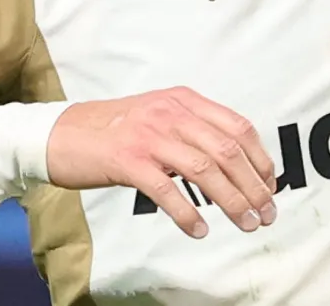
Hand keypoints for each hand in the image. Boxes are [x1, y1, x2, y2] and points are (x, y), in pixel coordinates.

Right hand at [47, 87, 276, 238]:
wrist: (59, 133)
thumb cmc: (114, 130)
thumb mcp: (161, 116)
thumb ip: (195, 129)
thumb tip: (235, 161)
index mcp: (185, 100)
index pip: (238, 128)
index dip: (260, 159)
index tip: (270, 185)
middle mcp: (172, 113)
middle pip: (227, 151)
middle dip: (253, 186)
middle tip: (267, 212)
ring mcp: (149, 136)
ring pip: (205, 170)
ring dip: (232, 201)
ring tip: (246, 223)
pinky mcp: (127, 161)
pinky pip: (166, 190)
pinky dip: (187, 212)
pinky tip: (200, 229)